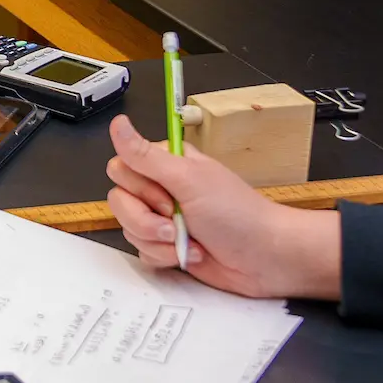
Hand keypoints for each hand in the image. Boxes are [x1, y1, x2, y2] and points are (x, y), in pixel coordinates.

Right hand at [104, 113, 340, 299]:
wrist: (265, 259)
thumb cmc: (237, 215)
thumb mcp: (188, 180)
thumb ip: (146, 156)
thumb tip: (118, 123)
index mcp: (168, 164)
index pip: (122, 168)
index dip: (139, 189)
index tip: (168, 197)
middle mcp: (162, 188)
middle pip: (120, 201)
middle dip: (146, 220)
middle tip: (177, 223)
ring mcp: (164, 219)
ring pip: (129, 229)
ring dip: (159, 242)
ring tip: (190, 243)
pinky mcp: (167, 246)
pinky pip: (142, 251)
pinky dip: (166, 257)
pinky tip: (193, 255)